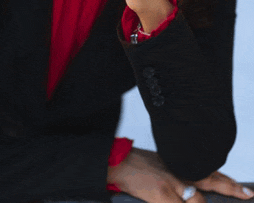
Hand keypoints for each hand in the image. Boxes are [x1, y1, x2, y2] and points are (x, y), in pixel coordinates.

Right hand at [107, 147, 253, 201]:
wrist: (120, 162)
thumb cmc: (139, 164)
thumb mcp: (163, 164)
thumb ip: (180, 175)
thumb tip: (195, 192)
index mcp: (181, 163)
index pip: (210, 172)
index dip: (228, 182)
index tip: (243, 189)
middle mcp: (180, 170)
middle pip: (212, 180)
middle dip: (231, 189)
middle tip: (247, 194)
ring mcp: (173, 183)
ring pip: (199, 199)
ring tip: (229, 198)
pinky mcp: (162, 194)